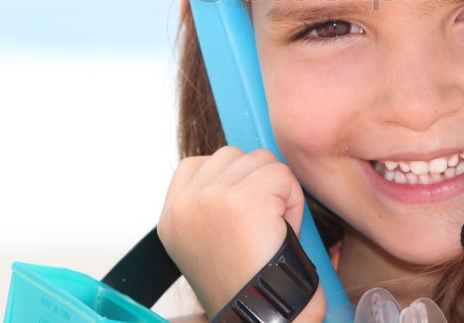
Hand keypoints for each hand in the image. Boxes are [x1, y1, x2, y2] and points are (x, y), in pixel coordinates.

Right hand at [157, 146, 325, 321]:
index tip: (242, 212)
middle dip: (255, 182)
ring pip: (260, 160)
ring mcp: (211, 199)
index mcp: (171, 217)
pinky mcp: (243, 199)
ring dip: (275, 189)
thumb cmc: (246, 285)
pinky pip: (282, 174)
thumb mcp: (208, 239)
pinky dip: (292, 198)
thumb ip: (211, 201)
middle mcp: (184, 205)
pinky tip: (282, 228)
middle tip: (261, 224)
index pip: (198, 164)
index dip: (230, 180)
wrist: (259, 317)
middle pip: (233, 155)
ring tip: (272, 226)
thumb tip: (241, 164)